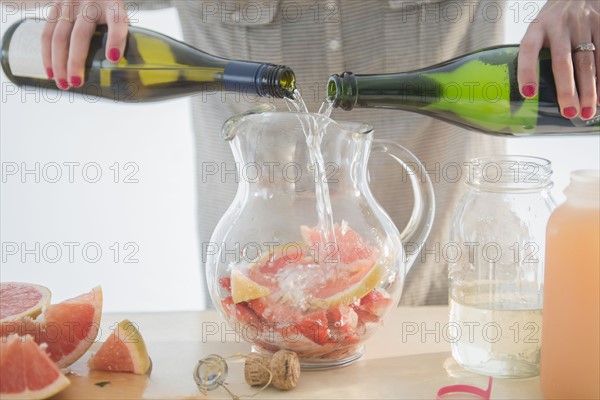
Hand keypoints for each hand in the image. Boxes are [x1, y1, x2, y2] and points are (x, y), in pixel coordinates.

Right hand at [42, 0, 128, 89]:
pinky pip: (47, 33)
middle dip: (76, 61)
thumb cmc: (109, 8)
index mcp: (113, 6)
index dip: (116, 40)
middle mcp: (90, 3)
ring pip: (59, 36)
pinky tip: (51, 72)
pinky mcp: (56, 7)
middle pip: (80, 34)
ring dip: (59, 63)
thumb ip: (122, 37)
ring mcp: (70, 4)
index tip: (114, 58)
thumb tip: (123, 70)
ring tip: (63, 84)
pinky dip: (47, 55)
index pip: (117, 21)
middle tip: (77, 83)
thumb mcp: (120, 16)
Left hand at [518, 0, 598, 119]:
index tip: (528, 93)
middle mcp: (559, 25)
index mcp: (537, 28)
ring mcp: (583, 23)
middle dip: (566, 90)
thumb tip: (530, 95)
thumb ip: (536, 54)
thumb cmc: (554, 22)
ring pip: (587, 61)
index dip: (527, 71)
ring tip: (588, 111)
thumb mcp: (539, 30)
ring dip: (589, 90)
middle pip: (562, 61)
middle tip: (568, 113)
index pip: (528, 50)